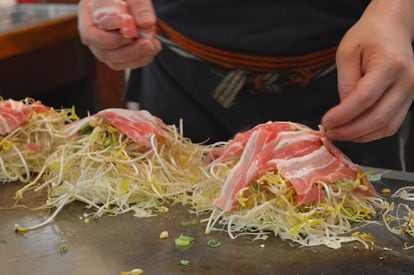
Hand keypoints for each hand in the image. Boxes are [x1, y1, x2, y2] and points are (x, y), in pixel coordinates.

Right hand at [78, 0, 160, 69]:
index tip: (130, 30)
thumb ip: (140, 6)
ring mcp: (103, 46)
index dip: (110, 38)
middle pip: (102, 52)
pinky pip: (126, 64)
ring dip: (137, 57)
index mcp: (89, 12)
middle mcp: (93, 32)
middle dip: (128, 51)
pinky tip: (153, 47)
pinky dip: (142, 59)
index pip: (90, 33)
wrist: (132, 0)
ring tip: (152, 44)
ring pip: (114, 62)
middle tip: (147, 42)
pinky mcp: (116, 54)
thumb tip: (146, 24)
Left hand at [322, 0, 413, 141]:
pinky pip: (391, 124)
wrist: (392, 28)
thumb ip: (345, 83)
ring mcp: (411, 92)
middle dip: (350, 131)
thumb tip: (342, 112)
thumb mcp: (346, 53)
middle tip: (330, 133)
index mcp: (390, 65)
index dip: (343, 116)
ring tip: (338, 134)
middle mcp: (407, 81)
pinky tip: (353, 130)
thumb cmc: (368, 36)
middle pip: (378, 118)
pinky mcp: (409, 100)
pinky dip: (371, 132)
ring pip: (387, 127)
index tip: (325, 122)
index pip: (365, 99)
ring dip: (360, 136)